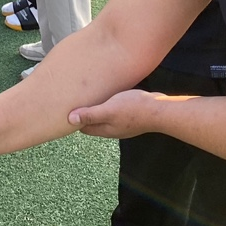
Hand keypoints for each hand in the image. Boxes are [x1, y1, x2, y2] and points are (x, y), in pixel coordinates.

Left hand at [69, 89, 183, 138]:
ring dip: (96, 109)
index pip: (84, 128)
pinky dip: (108, 105)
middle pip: (93, 123)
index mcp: (105, 129)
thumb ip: (90, 115)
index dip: (74, 120)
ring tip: (89, 96)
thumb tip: (70, 120)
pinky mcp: (131, 116)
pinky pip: (114, 111)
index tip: (65, 109)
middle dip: (84, 114)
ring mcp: (123, 123)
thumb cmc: (133, 109)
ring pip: (104, 117)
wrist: (160, 110)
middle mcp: (113, 129)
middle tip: (74, 100)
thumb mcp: (109, 110)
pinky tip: (108, 95)